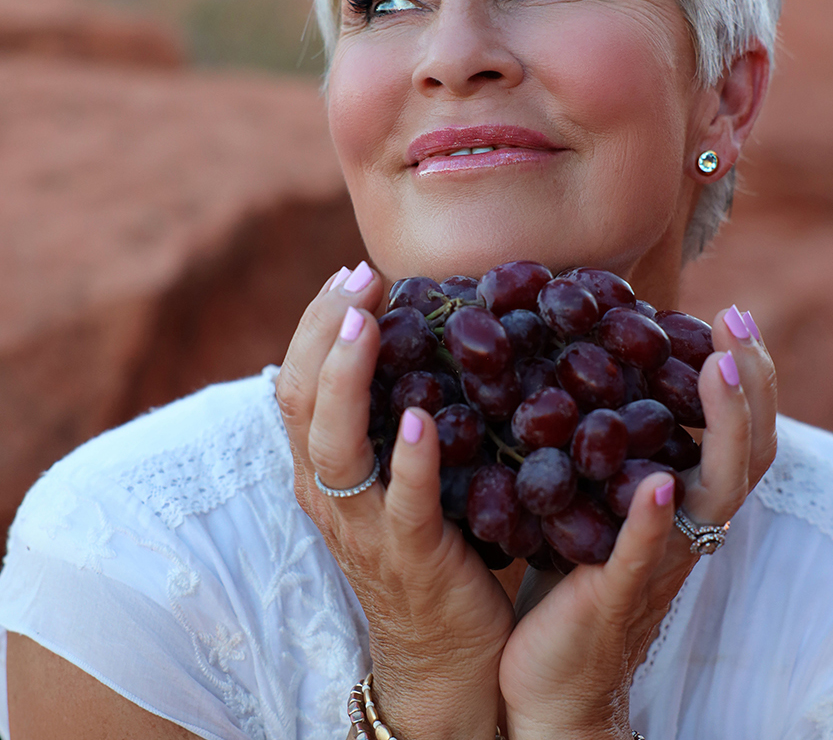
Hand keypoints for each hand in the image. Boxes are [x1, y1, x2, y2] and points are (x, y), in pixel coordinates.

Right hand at [274, 263, 514, 739]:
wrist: (442, 651)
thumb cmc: (423, 543)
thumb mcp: (392, 473)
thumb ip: (390, 417)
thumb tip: (420, 337)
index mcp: (322, 467)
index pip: (297, 382)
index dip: (317, 324)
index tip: (350, 273)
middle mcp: (328, 492)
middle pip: (302, 402)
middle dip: (325, 332)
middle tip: (359, 277)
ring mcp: (364, 526)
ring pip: (334, 448)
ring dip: (349, 380)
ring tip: (369, 324)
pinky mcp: (412, 555)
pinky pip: (403, 504)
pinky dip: (409, 458)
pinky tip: (422, 418)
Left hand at [499, 305, 776, 739]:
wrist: (556, 680)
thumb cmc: (575, 575)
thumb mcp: (600, 494)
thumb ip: (614, 444)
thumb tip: (596, 363)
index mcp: (687, 500)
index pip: (741, 432)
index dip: (749, 375)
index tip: (733, 315)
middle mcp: (691, 527)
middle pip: (748, 451)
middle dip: (751, 382)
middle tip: (737, 318)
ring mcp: (663, 560)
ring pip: (716, 494)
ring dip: (724, 427)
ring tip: (719, 368)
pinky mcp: (618, 593)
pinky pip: (648, 554)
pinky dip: (659, 519)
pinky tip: (662, 483)